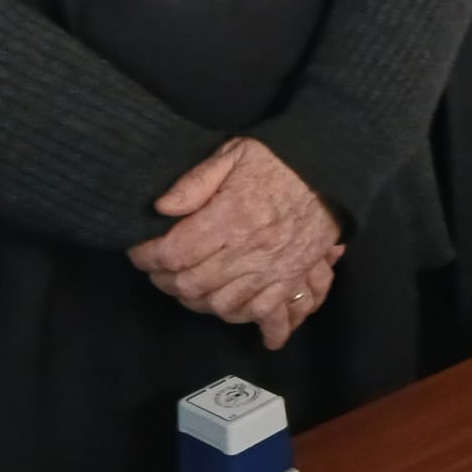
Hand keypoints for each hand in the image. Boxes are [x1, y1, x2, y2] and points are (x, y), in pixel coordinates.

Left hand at [128, 137, 342, 349]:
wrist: (331, 169)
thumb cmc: (278, 160)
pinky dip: (246, 318)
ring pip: (223, 305)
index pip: (175, 252)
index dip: (148, 257)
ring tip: (189, 288)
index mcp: (230, 217)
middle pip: (193, 284)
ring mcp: (273, 269)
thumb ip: (196, 180)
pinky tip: (233, 310)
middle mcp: (249, 250)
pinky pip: (265, 313)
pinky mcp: (292, 278)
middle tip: (159, 270)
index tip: (139, 251)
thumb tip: (161, 208)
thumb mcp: (234, 153)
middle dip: (166, 281)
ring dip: (199, 302)